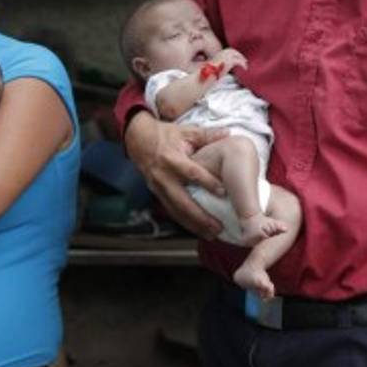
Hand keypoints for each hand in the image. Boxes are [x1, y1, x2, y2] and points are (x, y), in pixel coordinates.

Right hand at [124, 111, 227, 238]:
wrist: (138, 140)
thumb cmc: (164, 135)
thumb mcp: (185, 131)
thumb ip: (207, 135)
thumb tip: (228, 134)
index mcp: (171, 159)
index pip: (191, 173)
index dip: (207, 182)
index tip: (223, 192)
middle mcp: (163, 176)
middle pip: (182, 201)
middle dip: (200, 216)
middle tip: (217, 226)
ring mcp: (158, 187)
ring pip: (176, 211)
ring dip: (193, 224)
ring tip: (211, 234)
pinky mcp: (157, 194)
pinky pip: (171, 211)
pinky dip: (185, 222)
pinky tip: (198, 230)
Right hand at [212, 48, 247, 73]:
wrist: (208, 74)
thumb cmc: (210, 72)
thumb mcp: (215, 66)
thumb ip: (221, 64)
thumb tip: (225, 67)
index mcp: (219, 53)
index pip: (229, 51)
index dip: (235, 54)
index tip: (239, 58)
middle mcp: (223, 53)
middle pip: (234, 52)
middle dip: (240, 55)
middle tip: (245, 60)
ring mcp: (227, 56)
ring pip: (238, 56)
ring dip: (242, 60)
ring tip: (246, 65)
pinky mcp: (230, 61)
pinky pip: (239, 62)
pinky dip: (243, 65)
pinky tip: (245, 69)